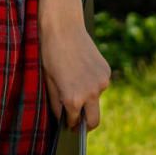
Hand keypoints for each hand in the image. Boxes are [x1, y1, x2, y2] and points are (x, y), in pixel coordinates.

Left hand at [41, 14, 110, 130]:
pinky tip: (81, 70)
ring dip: (88, 99)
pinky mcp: (107, 71)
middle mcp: (92, 94)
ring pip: (96, 100)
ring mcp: (102, 82)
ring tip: (73, 83)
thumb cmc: (50, 54)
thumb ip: (56, 103)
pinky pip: (100, 84)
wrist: (63, 27)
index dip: (69, 124)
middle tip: (78, 126)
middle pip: (94, 121)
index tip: (68, 127)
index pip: (74, 121)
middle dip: (86, 125)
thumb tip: (62, 118)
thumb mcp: (48, 81)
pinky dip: (92, 83)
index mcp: (74, 99)